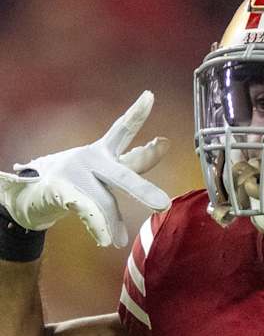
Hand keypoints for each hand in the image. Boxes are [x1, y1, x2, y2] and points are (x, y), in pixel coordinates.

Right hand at [0, 91, 169, 246]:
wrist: (29, 194)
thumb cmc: (73, 188)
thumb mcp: (102, 188)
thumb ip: (123, 198)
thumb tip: (145, 218)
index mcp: (102, 154)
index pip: (121, 130)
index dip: (136, 114)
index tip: (149, 95)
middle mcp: (91, 160)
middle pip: (123, 173)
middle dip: (142, 189)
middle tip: (162, 203)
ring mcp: (75, 173)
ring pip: (104, 201)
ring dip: (111, 222)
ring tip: (115, 240)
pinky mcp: (61, 189)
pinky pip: (85, 210)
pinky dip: (98, 226)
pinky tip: (107, 239)